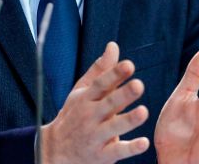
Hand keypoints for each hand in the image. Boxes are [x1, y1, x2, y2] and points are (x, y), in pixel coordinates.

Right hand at [41, 42, 149, 163]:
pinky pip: (117, 151)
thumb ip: (100, 70)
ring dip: (128, 120)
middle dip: (123, 95)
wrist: (54, 151)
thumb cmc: (74, 116)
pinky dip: (130, 148)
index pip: (100, 84)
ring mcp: (95, 136)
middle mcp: (90, 116)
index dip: (114, 74)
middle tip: (139, 85)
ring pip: (113, 127)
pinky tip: (144, 143)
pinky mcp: (102, 155)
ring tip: (143, 112)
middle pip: (108, 104)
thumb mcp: (82, 92)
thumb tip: (113, 45)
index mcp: (87, 98)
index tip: (129, 65)